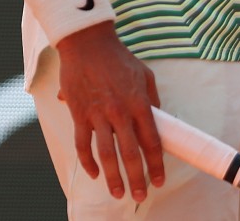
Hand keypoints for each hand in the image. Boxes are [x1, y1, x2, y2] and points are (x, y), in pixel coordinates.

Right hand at [51, 22, 165, 202]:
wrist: (87, 43)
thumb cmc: (119, 58)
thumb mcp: (145, 74)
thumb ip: (153, 99)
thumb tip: (160, 121)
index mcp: (139, 103)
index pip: (151, 141)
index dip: (156, 164)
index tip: (158, 179)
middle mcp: (120, 112)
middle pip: (130, 154)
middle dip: (136, 179)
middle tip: (140, 196)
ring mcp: (97, 114)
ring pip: (106, 154)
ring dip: (112, 177)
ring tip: (117, 193)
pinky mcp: (79, 114)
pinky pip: (82, 144)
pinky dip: (88, 162)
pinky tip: (94, 173)